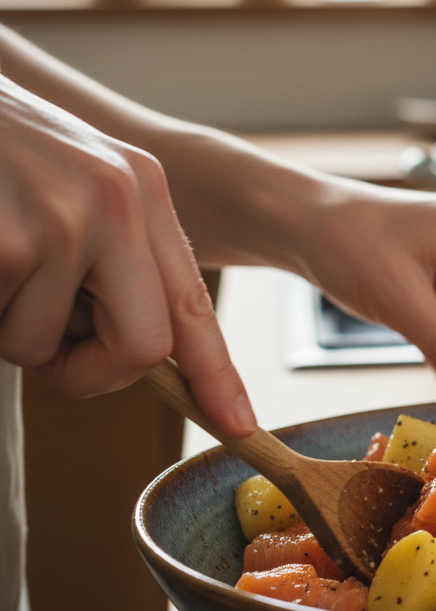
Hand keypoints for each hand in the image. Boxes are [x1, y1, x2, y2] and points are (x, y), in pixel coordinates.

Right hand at [0, 75, 255, 435]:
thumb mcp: (74, 187)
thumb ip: (113, 260)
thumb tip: (139, 354)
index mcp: (143, 192)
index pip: (192, 304)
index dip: (215, 373)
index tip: (238, 423)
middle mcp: (119, 202)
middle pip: (144, 348)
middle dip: (92, 372)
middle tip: (52, 354)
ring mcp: (66, 218)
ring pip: (46, 346)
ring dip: (9, 328)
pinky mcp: (13, 241)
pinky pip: (2, 329)